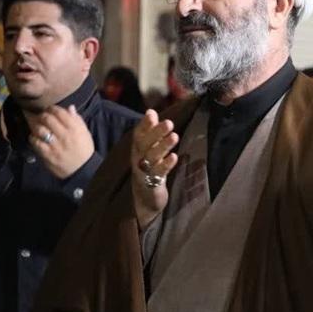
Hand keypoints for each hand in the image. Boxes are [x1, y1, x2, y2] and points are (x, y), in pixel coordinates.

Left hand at [30, 105, 94, 179]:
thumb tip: (70, 108)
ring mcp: (55, 145)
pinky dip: (33, 138)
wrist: (83, 169)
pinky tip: (35, 138)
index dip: (52, 108)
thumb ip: (77, 120)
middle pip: (47, 119)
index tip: (50, 109)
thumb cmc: (84, 149)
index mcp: (75, 128)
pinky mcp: (48, 154)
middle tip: (42, 117)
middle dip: (43, 115)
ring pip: (40, 129)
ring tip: (38, 126)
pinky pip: (36, 142)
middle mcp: (64, 135)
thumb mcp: (84, 133)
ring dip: (36, 126)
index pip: (60, 112)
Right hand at [131, 109, 178, 229]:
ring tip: (175, 136)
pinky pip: (158, 174)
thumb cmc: (149, 171)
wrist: (144, 200)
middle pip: (144, 144)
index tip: (151, 113)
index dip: (144, 125)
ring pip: (152, 158)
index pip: (138, 135)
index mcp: (137, 150)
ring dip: (163, 146)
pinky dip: (165, 165)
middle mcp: (138, 160)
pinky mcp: (152, 185)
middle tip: (169, 122)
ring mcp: (144, 172)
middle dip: (156, 133)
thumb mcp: (149, 151)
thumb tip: (151, 111)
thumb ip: (151, 132)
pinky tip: (174, 157)